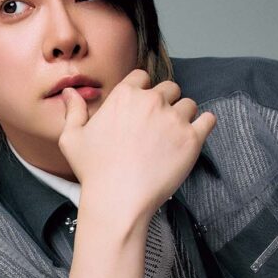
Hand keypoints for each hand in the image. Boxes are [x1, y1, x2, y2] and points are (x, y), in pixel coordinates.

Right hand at [58, 68, 216, 223]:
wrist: (118, 200)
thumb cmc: (93, 171)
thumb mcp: (72, 138)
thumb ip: (73, 111)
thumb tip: (70, 92)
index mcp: (124, 96)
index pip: (142, 77)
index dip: (143, 91)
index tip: (141, 108)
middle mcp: (151, 101)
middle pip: (169, 88)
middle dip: (165, 102)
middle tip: (158, 125)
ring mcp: (174, 119)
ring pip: (188, 104)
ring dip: (183, 115)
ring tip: (173, 136)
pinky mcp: (192, 138)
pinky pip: (208, 120)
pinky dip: (204, 124)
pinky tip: (196, 133)